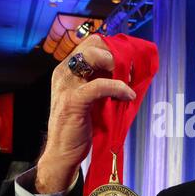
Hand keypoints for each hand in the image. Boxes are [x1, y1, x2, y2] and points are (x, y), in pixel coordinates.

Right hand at [36, 35, 135, 193]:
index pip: (91, 43)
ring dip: (116, 67)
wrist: (64, 152)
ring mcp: (67, 85)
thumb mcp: (92, 98)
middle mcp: (65, 72)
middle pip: (93, 44)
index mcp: (68, 69)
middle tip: (129, 71)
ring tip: (129, 82)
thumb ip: (104, 81)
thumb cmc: (81, 125)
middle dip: (115, 54)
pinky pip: (100, 85)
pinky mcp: (73, 100)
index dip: (112, 49)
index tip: (128, 62)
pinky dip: (118, 88)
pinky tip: (128, 96)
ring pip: (93, 57)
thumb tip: (130, 72)